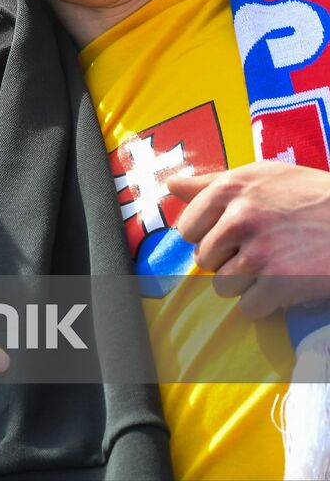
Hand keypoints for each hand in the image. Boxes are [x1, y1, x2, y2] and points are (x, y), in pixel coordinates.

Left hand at [169, 161, 329, 316]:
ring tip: (274, 268)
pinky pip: (249, 308)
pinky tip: (285, 286)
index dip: (207, 236)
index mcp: (230, 189)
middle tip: (260, 251)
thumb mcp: (264, 176)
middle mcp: (240, 218)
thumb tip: (171, 185)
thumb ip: (213, 182)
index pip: (187, 228)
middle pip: (204, 259)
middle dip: (227, 260)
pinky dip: (266, 304)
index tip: (230, 236)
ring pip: (222, 285)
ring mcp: (260, 253)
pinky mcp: (281, 283)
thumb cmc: (313, 196)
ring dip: (245, 284)